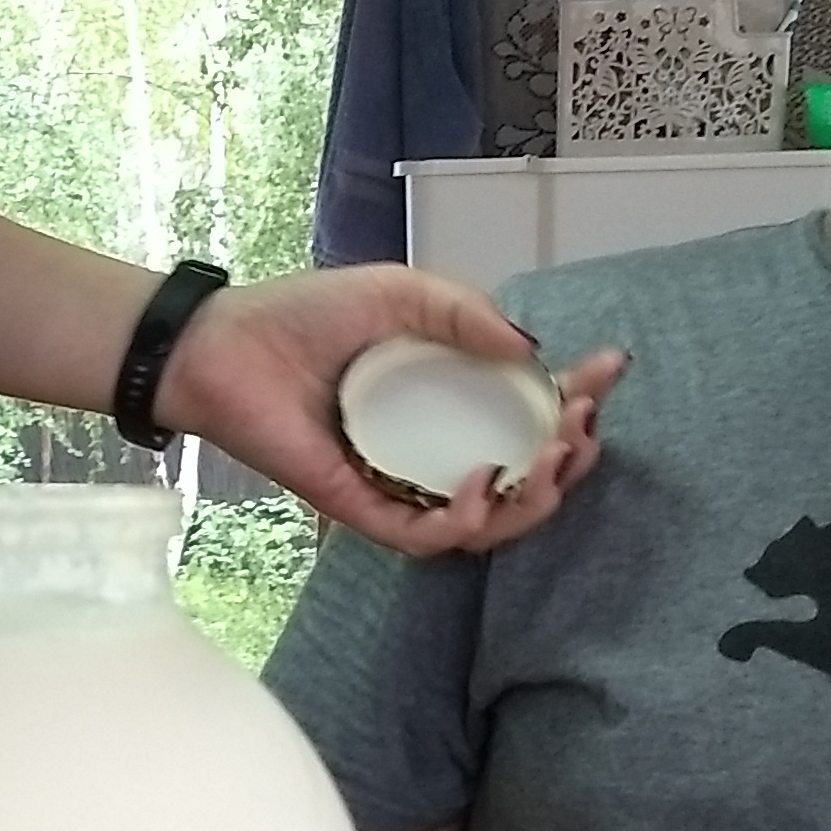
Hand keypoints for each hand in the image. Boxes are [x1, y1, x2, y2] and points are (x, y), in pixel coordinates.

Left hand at [156, 265, 626, 556]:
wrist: (223, 347)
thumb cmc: (304, 316)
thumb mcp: (401, 293)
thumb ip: (466, 314)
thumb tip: (532, 349)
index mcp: (452, 397)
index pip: (533, 410)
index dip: (581, 395)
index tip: (608, 369)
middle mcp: (435, 447)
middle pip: (527, 477)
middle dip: (571, 457)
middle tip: (579, 425)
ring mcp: (403, 483)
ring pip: (491, 522)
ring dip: (534, 498)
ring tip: (546, 460)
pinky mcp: (363, 510)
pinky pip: (429, 538)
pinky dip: (468, 520)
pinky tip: (481, 484)